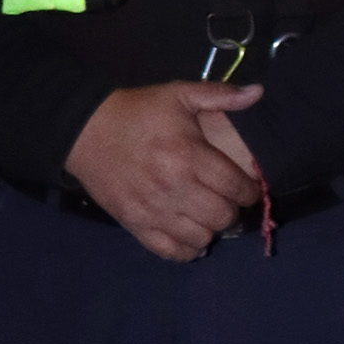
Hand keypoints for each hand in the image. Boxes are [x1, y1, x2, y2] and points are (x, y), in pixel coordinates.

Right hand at [62, 80, 263, 262]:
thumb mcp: (177, 94)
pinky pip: (170, 251)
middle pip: (222, 217)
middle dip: (233, 211)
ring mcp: (153, 210)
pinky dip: (187, 249)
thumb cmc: (137, 112)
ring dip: (210, 230)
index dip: (250, 191)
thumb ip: (220, 95)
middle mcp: (174, 188)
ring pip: (201, 237)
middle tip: (228, 202)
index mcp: (188, 156)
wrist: (85, 130)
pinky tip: (190, 237)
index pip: (235, 187)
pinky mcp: (135, 224)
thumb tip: (258, 92)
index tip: (248, 188)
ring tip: (207, 217)